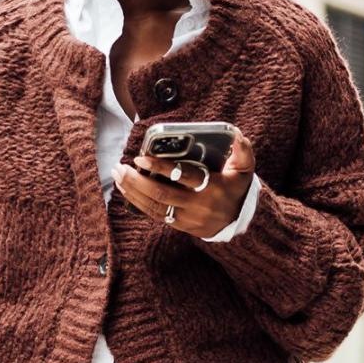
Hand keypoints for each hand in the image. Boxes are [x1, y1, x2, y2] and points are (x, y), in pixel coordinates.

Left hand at [112, 131, 256, 238]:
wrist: (241, 222)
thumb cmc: (237, 189)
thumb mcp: (244, 170)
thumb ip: (243, 152)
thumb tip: (237, 135)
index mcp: (213, 188)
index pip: (184, 177)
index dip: (161, 167)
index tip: (141, 158)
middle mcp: (198, 205)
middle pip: (162, 195)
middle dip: (137, 181)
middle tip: (120, 168)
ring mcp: (188, 219)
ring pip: (155, 207)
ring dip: (133, 192)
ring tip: (118, 177)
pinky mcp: (181, 226)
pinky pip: (156, 216)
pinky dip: (138, 204)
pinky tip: (126, 191)